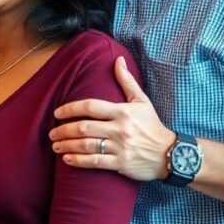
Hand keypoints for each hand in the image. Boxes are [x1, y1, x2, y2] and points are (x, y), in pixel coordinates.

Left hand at [50, 56, 175, 180]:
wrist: (171, 154)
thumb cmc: (152, 125)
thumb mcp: (141, 101)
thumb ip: (126, 81)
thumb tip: (118, 59)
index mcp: (122, 112)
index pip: (90, 106)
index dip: (70, 108)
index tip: (57, 113)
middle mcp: (120, 129)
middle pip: (84, 127)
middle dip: (64, 130)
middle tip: (52, 133)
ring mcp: (120, 147)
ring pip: (87, 145)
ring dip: (67, 145)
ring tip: (55, 145)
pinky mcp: (121, 164)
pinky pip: (95, 162)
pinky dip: (78, 161)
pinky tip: (67, 159)